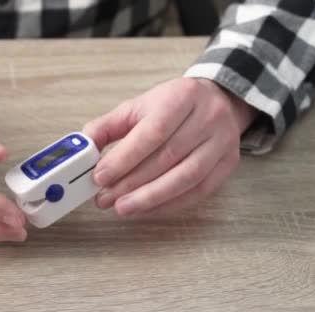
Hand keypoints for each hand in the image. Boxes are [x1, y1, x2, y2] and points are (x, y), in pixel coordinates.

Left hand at [83, 78, 256, 216]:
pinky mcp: (228, 164)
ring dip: (150, 199)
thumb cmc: (172, 105)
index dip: (125, 158)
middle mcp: (207, 118)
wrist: (218, 100)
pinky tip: (146, 210)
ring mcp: (222, 142)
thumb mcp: (138, 106)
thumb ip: (108, 126)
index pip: (152, 132)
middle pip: (168, 158)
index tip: (100, 177)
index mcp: (181, 97)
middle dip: (132, 183)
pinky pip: (198, 192)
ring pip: (186, 178)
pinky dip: (169, 205)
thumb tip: (85, 148)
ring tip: (122, 208)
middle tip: (105, 198)